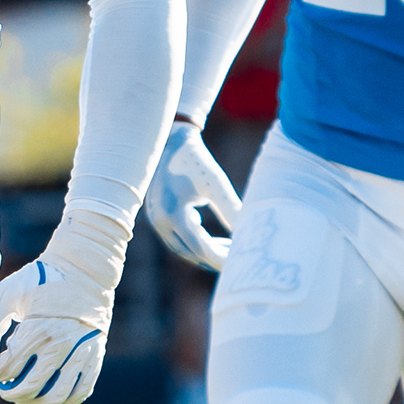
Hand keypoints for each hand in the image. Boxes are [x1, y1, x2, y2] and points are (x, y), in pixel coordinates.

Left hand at [0, 211, 123, 403]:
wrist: (85, 272)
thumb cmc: (40, 281)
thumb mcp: (6, 294)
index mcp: (38, 329)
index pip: (8, 367)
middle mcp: (62, 345)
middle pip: (31, 387)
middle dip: (10, 393)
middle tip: (3, 389)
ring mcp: (81, 354)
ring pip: (57, 396)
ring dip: (35, 403)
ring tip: (23, 399)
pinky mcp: (95, 358)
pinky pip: (81, 391)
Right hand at [148, 121, 240, 271]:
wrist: (170, 143)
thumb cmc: (197, 162)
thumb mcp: (218, 186)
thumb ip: (233, 211)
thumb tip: (249, 235)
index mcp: (174, 215)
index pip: (200, 248)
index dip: (221, 258)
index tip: (240, 260)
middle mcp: (160, 221)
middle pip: (189, 252)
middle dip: (213, 258)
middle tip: (237, 259)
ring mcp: (155, 220)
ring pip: (180, 247)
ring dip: (203, 251)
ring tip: (226, 248)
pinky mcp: (155, 216)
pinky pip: (174, 237)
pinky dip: (192, 240)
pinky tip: (206, 233)